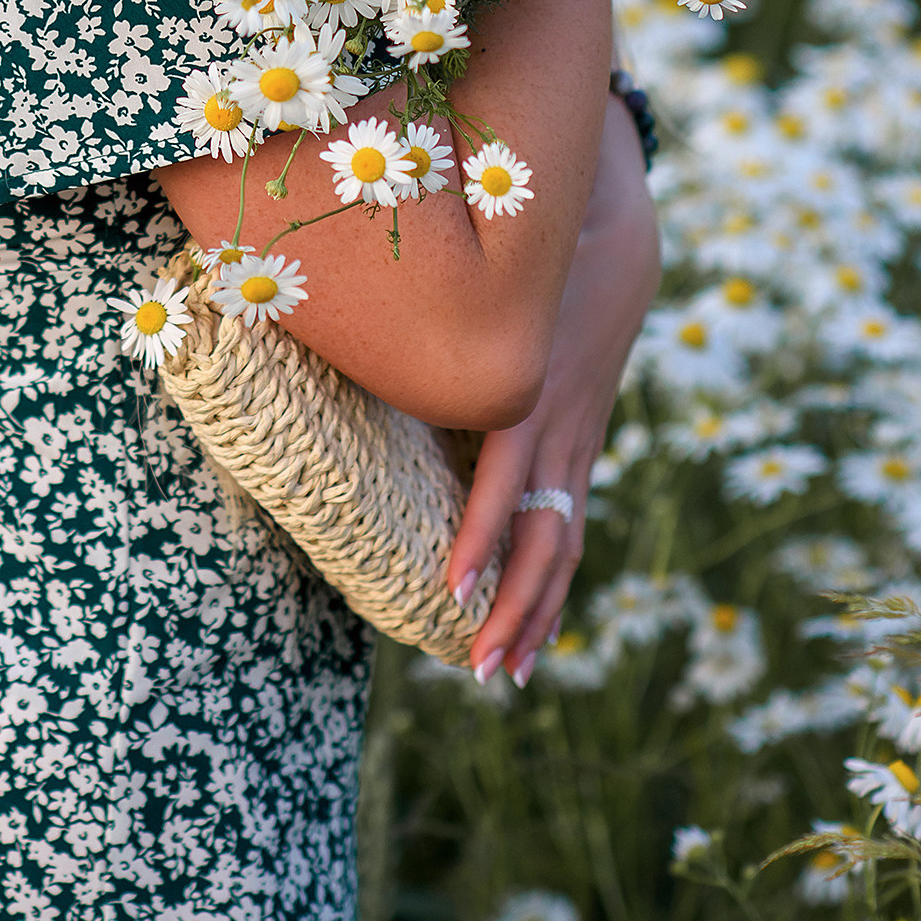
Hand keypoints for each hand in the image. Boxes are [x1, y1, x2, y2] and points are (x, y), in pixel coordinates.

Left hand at [443, 93, 660, 686]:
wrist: (611, 244)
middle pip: (542, 541)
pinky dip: (551, 586)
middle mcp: (557, 433)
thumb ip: (410, 319)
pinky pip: (569, 532)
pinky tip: (533, 632)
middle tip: (474, 667)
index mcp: (524, 398)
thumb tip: (310, 322)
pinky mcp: (581, 450)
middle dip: (510, 608)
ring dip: (535, 616)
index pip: (506, 486)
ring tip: (503, 675)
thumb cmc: (517, 265)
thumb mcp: (478, 293)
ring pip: (562, 548)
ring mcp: (577, 447)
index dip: (480, 538)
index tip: (451, 589)